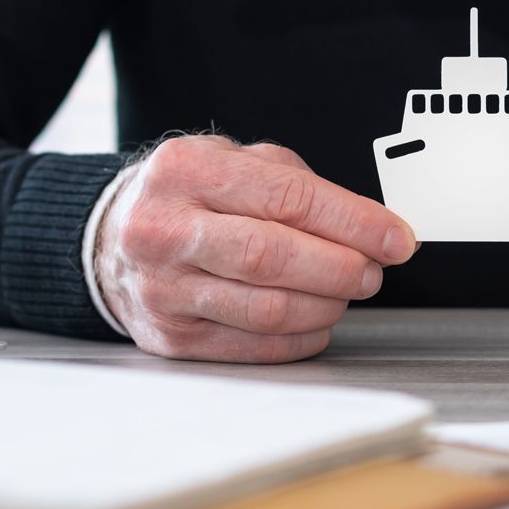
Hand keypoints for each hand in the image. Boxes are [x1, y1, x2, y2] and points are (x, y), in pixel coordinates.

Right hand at [92, 135, 416, 362]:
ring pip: (267, 309)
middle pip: (273, 257)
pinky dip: (301, 339)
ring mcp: (162, 288)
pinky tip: (317, 321)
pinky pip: (253, 347)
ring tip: (347, 292)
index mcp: (187, 171)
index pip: (287, 198)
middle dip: (342, 267)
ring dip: (327, 306)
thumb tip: (372, 224)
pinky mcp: (168, 336)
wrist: (110, 239)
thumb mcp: (233, 161)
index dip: (354, 221)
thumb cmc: (188, 197)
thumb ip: (296, 184)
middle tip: (375, 270)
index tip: (398, 237)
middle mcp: (164, 229)